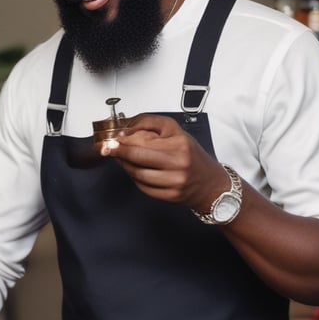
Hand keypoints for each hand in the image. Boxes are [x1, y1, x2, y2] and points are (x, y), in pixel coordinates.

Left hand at [97, 113, 228, 211]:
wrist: (209, 182)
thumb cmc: (190, 154)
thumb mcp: (174, 130)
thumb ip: (148, 123)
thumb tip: (125, 129)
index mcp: (178, 145)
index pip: (142, 143)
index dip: (122, 142)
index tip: (112, 140)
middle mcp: (178, 164)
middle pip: (137, 159)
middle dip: (118, 153)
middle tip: (109, 149)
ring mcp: (174, 182)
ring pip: (137, 174)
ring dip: (125, 165)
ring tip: (124, 158)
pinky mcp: (170, 196)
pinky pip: (143, 187)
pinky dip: (135, 178)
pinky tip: (136, 170)